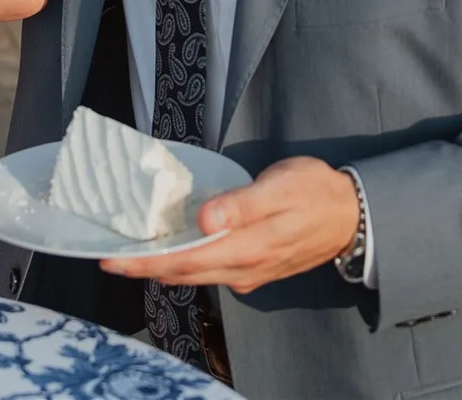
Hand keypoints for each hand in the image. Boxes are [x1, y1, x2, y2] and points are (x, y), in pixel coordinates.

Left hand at [100, 158, 360, 294]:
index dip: (146, 262)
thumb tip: (205, 220)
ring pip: (197, 275)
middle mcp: (244, 268)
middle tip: (108, 256)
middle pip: (184, 273)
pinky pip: (212, 271)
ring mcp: (250, 273)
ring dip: (162, 267)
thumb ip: (243, 205)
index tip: (113, 258)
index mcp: (247, 248)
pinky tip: (172, 250)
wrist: (352, 215)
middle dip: (144, 267)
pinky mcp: (254, 269)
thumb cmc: (315, 191)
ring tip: (131, 255)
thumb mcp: (281, 186)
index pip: (185, 260)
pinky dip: (186, 264)